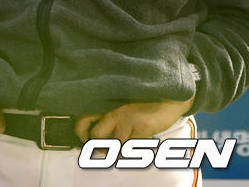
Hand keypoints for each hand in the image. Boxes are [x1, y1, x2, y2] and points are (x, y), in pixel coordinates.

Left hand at [75, 97, 194, 142]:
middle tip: (101, 148)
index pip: (84, 117)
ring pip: (113, 145)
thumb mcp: (122, 100)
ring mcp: (128, 120)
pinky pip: (130, 149)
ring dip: (115, 151)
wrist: (168, 96)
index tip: (83, 138)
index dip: (80, 131)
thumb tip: (94, 128)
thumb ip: (108, 109)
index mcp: (108, 101)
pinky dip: (130, 151)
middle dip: (97, 146)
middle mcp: (115, 110)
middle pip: (96, 136)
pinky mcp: (142, 128)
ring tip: (119, 147)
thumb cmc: (144, 99)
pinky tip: (133, 145)